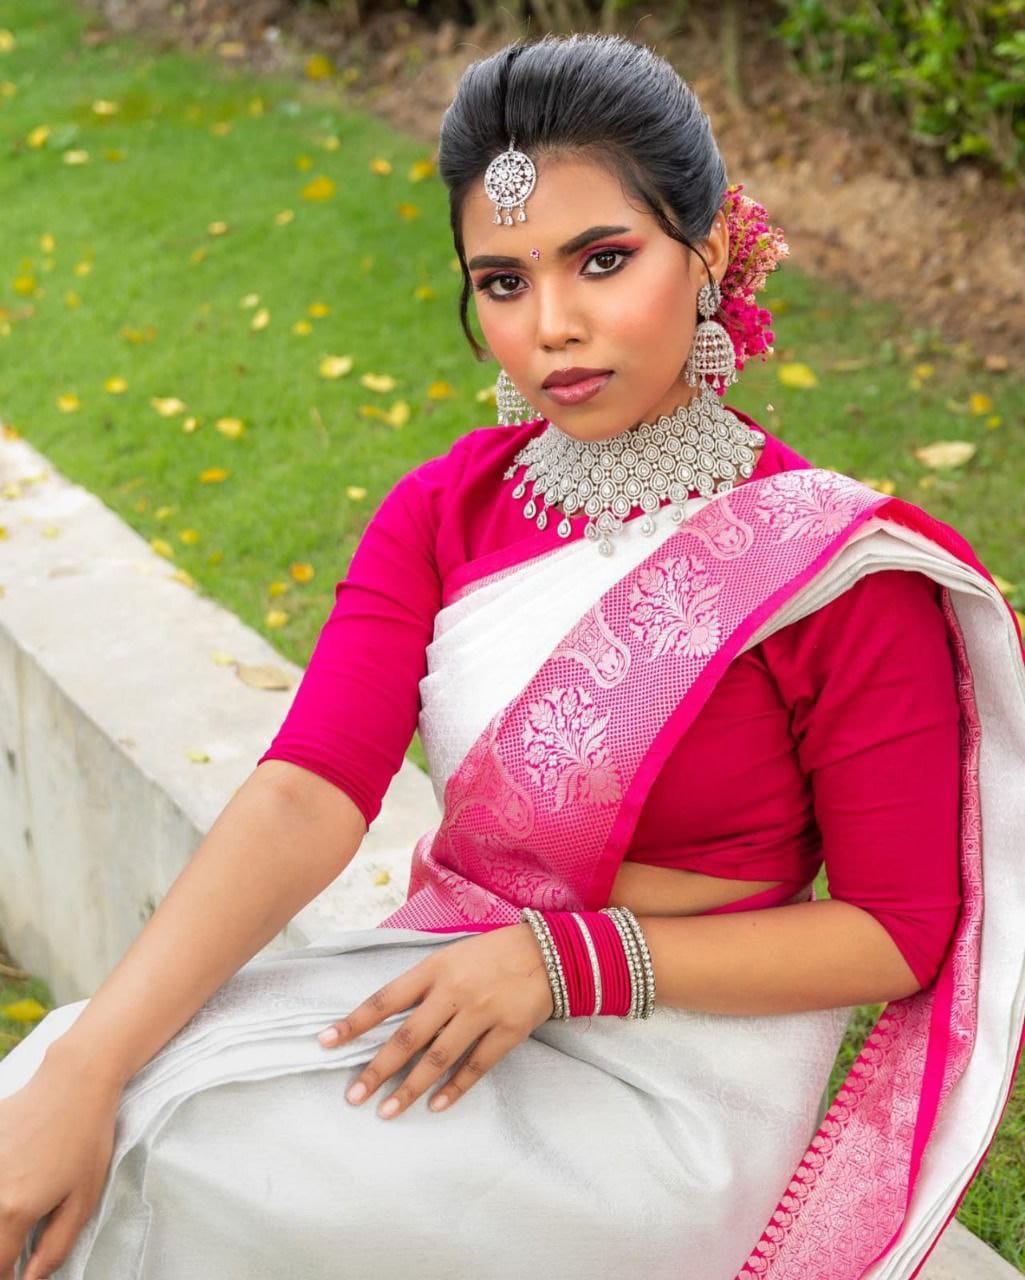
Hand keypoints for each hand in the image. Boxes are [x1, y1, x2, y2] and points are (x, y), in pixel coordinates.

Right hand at [0, 1043, 121, 1279]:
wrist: (74, 1081)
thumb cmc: (86, 1138)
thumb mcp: (83, 1199)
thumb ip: (55, 1247)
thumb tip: (30, 1279)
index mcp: (13, 1211)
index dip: (7, 1277)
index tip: (18, 1271)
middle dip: (0, 1248)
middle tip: (16, 1244)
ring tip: (20, 1205)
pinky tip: (16, 1174)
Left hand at [316, 922, 554, 1118]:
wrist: (549, 951)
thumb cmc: (491, 954)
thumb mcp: (450, 957)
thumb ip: (423, 985)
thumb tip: (387, 1019)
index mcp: (434, 968)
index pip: (386, 999)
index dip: (355, 1022)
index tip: (326, 1042)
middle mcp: (454, 991)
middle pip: (408, 1036)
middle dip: (377, 1068)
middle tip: (353, 1095)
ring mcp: (482, 1012)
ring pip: (439, 1057)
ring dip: (410, 1087)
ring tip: (387, 1111)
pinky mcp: (508, 1031)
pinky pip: (477, 1066)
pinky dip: (455, 1088)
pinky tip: (436, 1105)